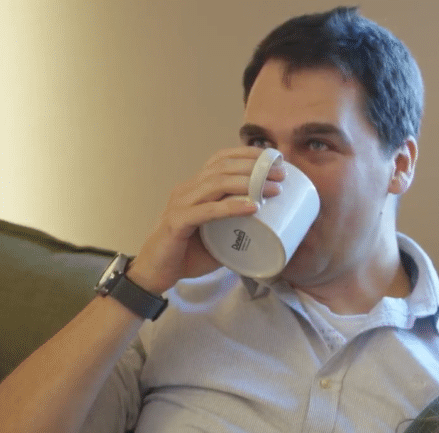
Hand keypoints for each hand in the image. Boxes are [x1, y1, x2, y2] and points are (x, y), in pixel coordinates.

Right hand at [127, 147, 284, 292]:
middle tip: (281, 175)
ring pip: (216, 184)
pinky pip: (206, 211)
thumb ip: (239, 227)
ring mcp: (180, 204)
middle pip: (222, 167)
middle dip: (255, 167)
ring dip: (248, 184)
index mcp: (196, 188)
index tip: (274, 158)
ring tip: (273, 189)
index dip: (247, 154)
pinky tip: (253, 207)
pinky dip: (231, 207)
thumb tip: (273, 227)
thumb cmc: (189, 253)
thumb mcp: (220, 235)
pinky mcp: (176, 222)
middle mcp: (187, 190)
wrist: (157, 273)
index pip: (220, 159)